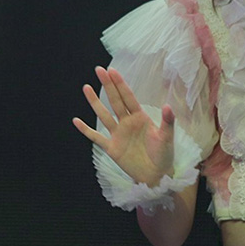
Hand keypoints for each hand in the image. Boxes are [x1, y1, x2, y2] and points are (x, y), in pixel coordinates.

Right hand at [72, 66, 174, 185]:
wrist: (156, 175)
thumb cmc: (164, 155)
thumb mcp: (168, 137)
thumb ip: (167, 122)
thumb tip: (168, 106)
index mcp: (140, 117)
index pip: (128, 97)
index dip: (120, 84)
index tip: (112, 71)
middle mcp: (127, 122)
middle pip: (115, 101)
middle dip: (107, 85)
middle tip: (99, 70)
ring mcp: (118, 134)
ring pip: (103, 115)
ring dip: (95, 102)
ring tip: (86, 87)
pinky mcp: (112, 148)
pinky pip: (96, 137)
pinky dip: (86, 130)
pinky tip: (76, 121)